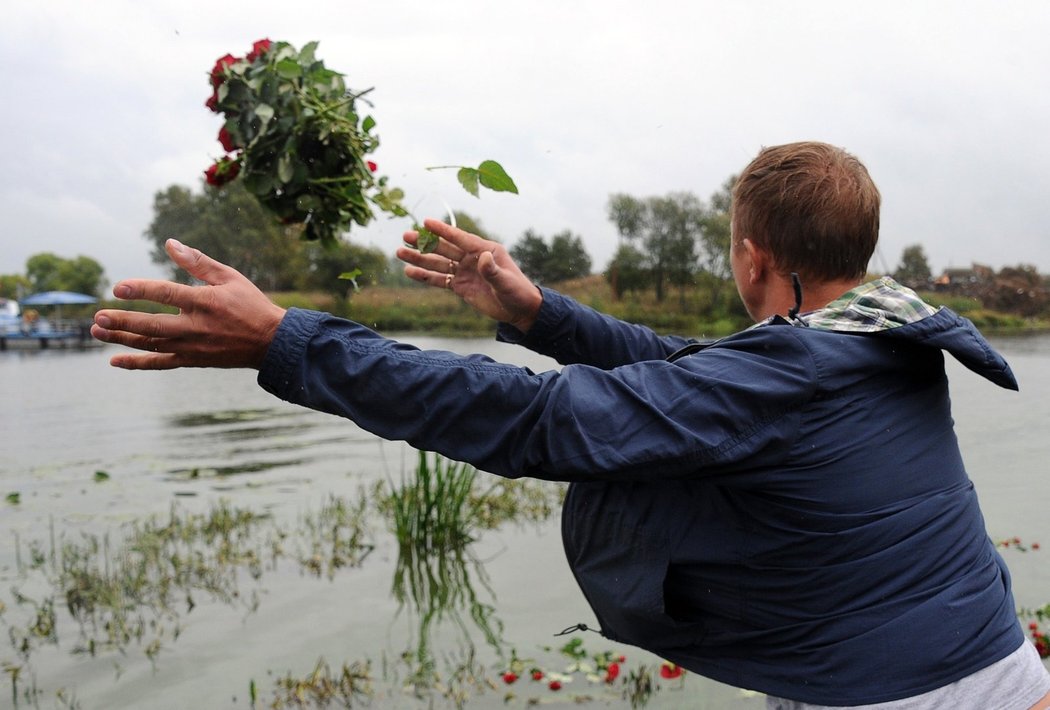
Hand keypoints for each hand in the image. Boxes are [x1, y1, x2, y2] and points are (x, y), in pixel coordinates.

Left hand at [91, 239, 286, 369]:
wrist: (271, 342)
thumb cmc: (250, 304)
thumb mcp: (229, 277)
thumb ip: (198, 262)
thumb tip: (170, 244)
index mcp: (205, 302)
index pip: (167, 294)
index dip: (141, 290)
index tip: (117, 288)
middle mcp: (196, 326)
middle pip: (152, 325)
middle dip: (123, 321)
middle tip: (98, 317)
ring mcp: (192, 346)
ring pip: (151, 344)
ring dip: (122, 339)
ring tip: (97, 332)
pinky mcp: (192, 360)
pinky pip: (161, 363)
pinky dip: (138, 363)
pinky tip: (115, 361)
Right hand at [397, 218, 541, 332]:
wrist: (519, 310)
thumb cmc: (517, 292)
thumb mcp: (506, 282)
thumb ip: (493, 270)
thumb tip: (483, 257)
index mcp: (485, 250)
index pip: (460, 238)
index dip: (443, 230)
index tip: (426, 222)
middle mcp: (472, 258)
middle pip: (444, 248)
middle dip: (424, 242)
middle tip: (405, 235)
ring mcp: (464, 271)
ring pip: (438, 263)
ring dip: (419, 258)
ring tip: (399, 252)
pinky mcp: (459, 285)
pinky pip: (439, 279)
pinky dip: (425, 276)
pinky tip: (409, 271)